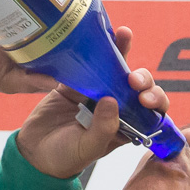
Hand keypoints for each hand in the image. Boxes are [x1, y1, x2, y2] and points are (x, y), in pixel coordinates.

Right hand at [15, 34, 169, 178]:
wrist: (34, 151)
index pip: (152, 111)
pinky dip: (95, 47)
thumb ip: (103, 129)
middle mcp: (116, 107)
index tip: (145, 99)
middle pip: (138, 86)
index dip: (155, 101)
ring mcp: (97, 92)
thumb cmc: (65, 157)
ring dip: (122, 51)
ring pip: (116, 68)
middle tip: (132, 79)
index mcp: (126, 126)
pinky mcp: (76, 82)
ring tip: (124, 34)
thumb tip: (112, 101)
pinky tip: (101, 31)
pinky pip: (88, 61)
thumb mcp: (87, 148)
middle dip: (141, 79)